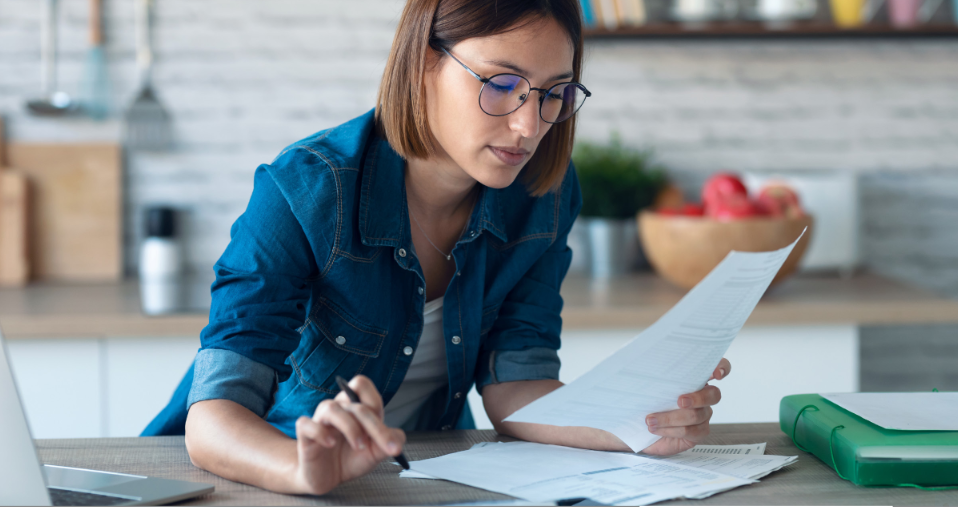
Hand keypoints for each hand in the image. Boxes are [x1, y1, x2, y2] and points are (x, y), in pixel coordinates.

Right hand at [290, 375, 405, 494]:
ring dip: (350, 427)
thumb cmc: (350, 459)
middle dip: (374, 426)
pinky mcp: (305, 435)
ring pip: (330, 408)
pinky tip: (330, 444)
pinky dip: (320, 432)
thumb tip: (399, 438)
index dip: (374, 402)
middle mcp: (337, 409)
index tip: (384, 430)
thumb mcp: (375, 452)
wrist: (328, 478)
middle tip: (384, 446)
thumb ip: (389, 442)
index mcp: (354, 407)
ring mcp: (320, 421)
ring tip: (359, 446)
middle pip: (354, 404)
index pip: (361, 384)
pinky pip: (306, 424)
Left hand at [641, 358, 730, 455]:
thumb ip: (656, 374)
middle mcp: (703, 396)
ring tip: (650, 420)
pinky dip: (670, 430)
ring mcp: (703, 415)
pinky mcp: (698, 433)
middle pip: (714, 394)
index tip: (715, 374)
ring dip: (670, 418)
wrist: (637, 427)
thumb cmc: (645, 401)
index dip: (722, 368)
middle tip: (680, 401)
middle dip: (697, 398)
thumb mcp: (648, 385)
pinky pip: (690, 431)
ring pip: (696, 415)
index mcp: (695, 378)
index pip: (719, 368)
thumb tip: (647, 363)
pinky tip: (655, 429)